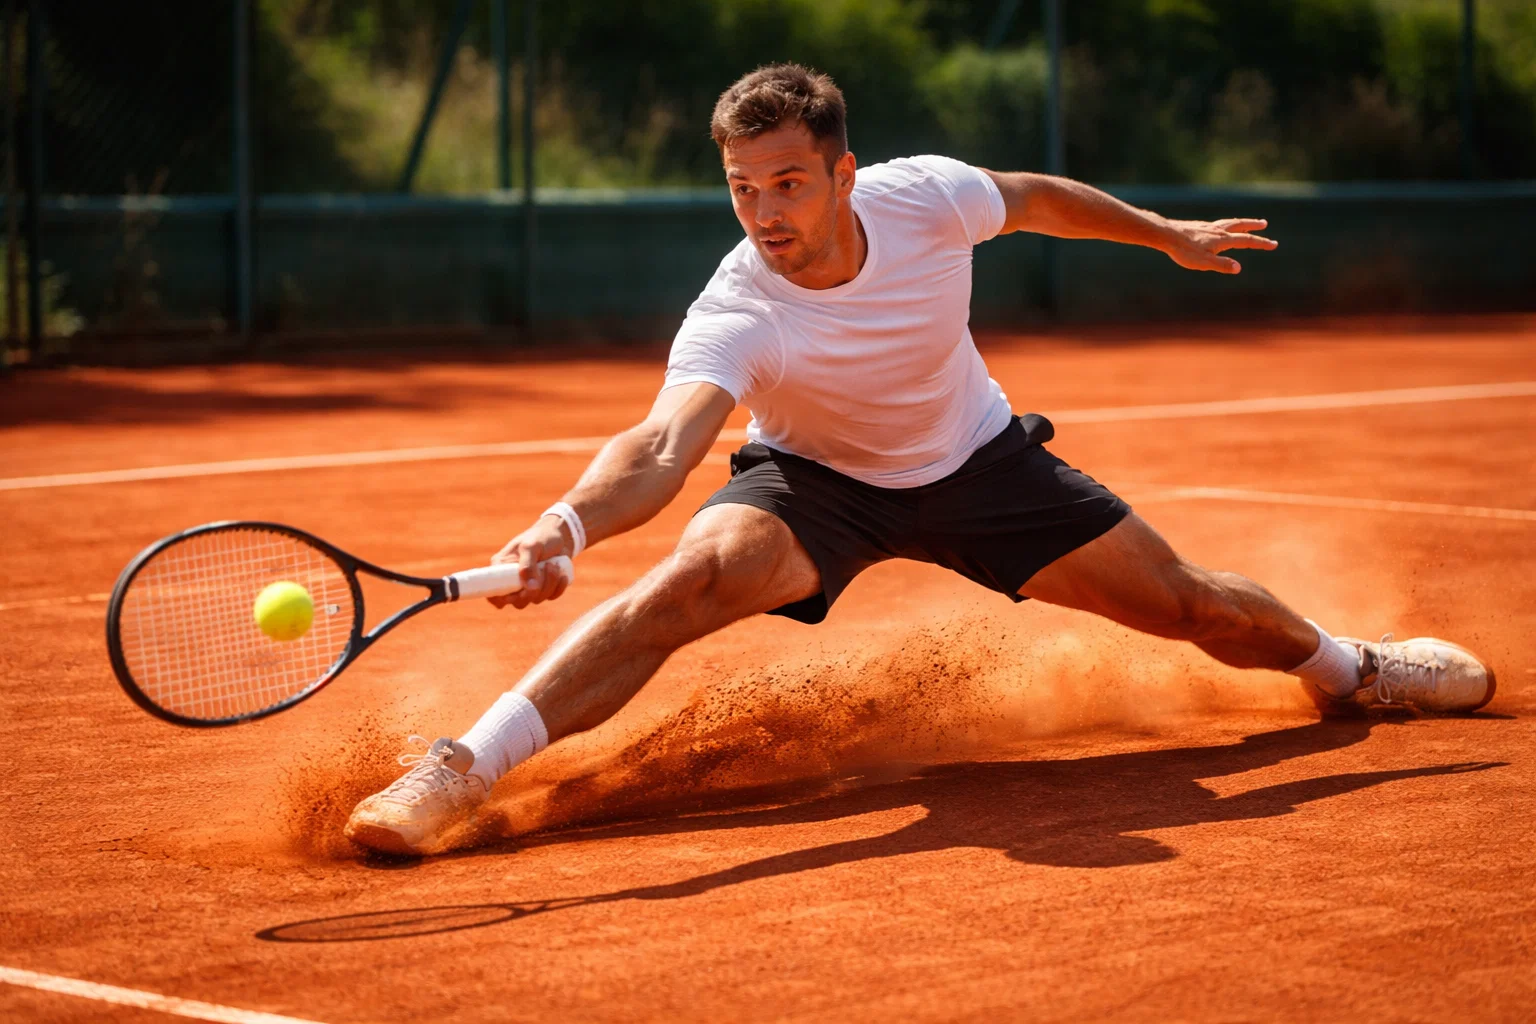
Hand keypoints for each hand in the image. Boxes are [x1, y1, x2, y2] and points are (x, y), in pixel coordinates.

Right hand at [486, 514, 573, 608]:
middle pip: (517, 601)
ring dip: (549, 585)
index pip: (493, 593)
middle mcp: (513, 580)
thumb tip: (530, 589)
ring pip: (536, 599)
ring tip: (553, 565)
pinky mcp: (544, 587)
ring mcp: (528, 585)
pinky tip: (562, 574)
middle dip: (532, 592)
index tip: (518, 592)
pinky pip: (550, 597)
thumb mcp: (531, 546)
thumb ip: (528, 566)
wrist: (561, 535)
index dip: (501, 600)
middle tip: (541, 573)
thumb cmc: (541, 536)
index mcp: (501, 568)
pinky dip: (558, 588)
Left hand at [1162, 218, 1276, 273]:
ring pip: (1229, 222)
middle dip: (1253, 226)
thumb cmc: (1184, 251)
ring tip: (1248, 223)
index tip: (1274, 244)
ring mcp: (1208, 227)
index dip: (1261, 243)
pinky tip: (1221, 228)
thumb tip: (1239, 268)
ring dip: (1241, 222)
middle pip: (1240, 226)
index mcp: (1223, 240)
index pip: (1246, 241)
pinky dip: (1227, 224)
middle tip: (1264, 224)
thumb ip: (1222, 264)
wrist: (1166, 235)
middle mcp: (1218, 230)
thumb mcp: (1204, 262)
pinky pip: (1218, 224)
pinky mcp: (1199, 226)